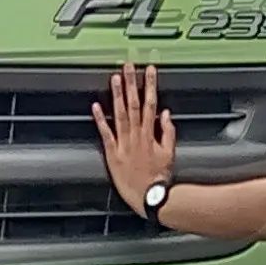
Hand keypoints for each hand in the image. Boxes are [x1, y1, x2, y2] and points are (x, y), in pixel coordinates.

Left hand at [89, 64, 177, 217]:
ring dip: (117, 95)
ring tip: (114, 78)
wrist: (149, 198)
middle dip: (132, 84)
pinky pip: (105, 133)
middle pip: (135, 104)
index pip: (151, 104)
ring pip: (120, 114)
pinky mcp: (113, 153)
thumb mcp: (169, 153)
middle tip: (128, 66)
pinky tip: (96, 106)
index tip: (149, 71)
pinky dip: (100, 119)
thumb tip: (165, 114)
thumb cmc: (159, 178)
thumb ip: (168, 132)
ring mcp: (124, 143)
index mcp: (150, 134)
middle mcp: (136, 136)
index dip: (150, 85)